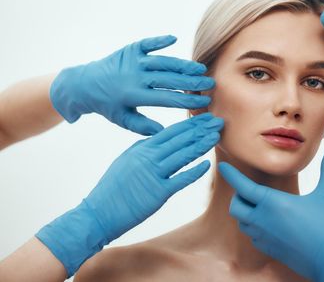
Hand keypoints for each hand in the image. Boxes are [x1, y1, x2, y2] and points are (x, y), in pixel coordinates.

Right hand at [35, 112, 222, 276]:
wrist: (99, 212)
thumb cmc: (113, 187)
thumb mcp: (127, 160)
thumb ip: (144, 148)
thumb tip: (160, 137)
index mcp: (141, 149)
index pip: (171, 131)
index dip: (191, 124)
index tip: (205, 117)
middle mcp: (148, 158)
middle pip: (180, 140)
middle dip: (201, 130)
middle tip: (218, 121)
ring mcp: (154, 175)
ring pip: (183, 155)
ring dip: (201, 145)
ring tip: (216, 136)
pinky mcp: (158, 193)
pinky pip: (180, 179)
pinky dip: (194, 171)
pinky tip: (206, 164)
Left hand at [50, 35, 213, 134]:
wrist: (85, 84)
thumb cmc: (108, 105)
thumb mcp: (122, 119)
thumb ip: (142, 126)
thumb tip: (164, 130)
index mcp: (133, 96)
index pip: (167, 98)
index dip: (188, 100)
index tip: (204, 101)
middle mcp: (134, 77)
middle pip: (169, 79)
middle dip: (192, 82)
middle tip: (210, 84)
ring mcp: (133, 61)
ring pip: (163, 62)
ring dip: (182, 64)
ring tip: (200, 69)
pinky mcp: (130, 50)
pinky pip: (147, 43)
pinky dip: (160, 40)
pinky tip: (174, 38)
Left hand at [219, 146, 323, 281]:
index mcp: (272, 203)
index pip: (243, 186)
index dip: (231, 175)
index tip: (223, 167)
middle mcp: (264, 221)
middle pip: (236, 207)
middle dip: (238, 195)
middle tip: (247, 187)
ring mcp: (266, 239)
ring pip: (243, 223)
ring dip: (245, 212)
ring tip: (256, 204)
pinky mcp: (273, 252)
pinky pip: (254, 238)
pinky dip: (254, 228)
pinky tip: (267, 224)